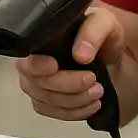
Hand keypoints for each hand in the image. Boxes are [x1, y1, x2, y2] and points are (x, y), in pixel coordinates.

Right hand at [15, 5, 125, 121]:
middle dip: (68, 85)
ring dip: (76, 100)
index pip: (27, 60)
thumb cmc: (101, 37)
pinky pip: (57, 114)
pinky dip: (77, 112)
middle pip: (38, 84)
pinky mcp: (48, 103)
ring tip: (98, 91)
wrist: (110, 58)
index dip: (37, 67)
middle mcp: (33, 65)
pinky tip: (93, 103)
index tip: (55, 65)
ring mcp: (38, 86)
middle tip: (93, 79)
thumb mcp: (104, 23)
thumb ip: (93, 31)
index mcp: (40, 42)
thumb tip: (80, 54)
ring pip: (48, 102)